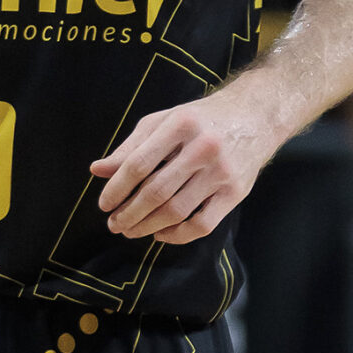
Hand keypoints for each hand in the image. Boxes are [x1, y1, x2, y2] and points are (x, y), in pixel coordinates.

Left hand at [92, 92, 274, 246]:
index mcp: (180, 125)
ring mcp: (222, 172)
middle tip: (114, 225)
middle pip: (156, 191)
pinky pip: (203, 225)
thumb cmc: (200, 120)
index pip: (139, 164)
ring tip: (130, 231)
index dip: (116, 188)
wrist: (255, 116)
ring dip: (148, 227)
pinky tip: (160, 234)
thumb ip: (131, 146)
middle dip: (129, 213)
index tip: (103, 205)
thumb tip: (97, 170)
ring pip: (177, 211)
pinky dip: (177, 235)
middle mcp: (203, 148)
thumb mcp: (163, 121)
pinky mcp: (236, 192)